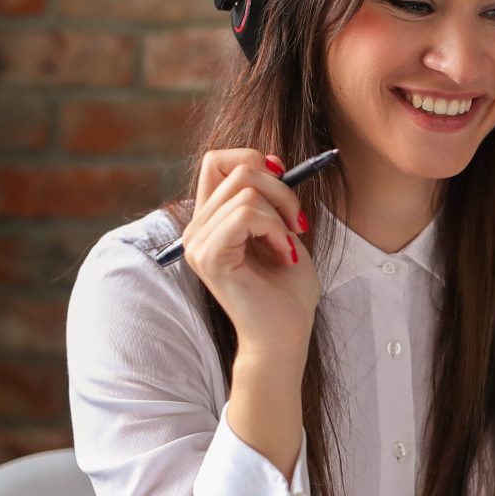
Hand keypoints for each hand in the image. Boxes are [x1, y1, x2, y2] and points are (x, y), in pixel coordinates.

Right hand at [182, 148, 320, 357]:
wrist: (285, 335)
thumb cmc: (287, 291)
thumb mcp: (282, 231)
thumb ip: (269, 197)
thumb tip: (270, 160)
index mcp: (211, 220)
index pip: (216, 161)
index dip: (254, 159)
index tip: (283, 183)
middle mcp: (196, 229)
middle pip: (237, 168)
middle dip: (281, 188)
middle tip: (298, 224)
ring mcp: (199, 243)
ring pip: (245, 190)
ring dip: (281, 213)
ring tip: (288, 246)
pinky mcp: (210, 257)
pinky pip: (245, 215)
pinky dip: (274, 229)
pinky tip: (284, 254)